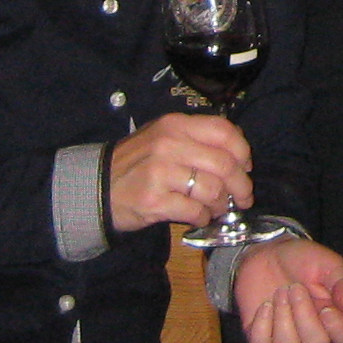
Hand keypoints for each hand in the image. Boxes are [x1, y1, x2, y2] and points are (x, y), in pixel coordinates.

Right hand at [105, 114, 254, 234]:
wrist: (95, 187)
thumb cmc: (136, 162)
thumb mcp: (162, 137)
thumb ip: (196, 140)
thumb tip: (238, 156)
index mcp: (175, 125)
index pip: (224, 131)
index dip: (242, 151)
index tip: (246, 167)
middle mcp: (169, 145)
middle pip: (224, 164)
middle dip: (241, 185)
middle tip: (244, 197)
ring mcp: (160, 173)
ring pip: (212, 190)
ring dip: (222, 204)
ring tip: (219, 208)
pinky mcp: (154, 201)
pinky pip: (194, 211)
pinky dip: (203, 217)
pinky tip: (199, 217)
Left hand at [234, 238, 342, 342]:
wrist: (268, 253)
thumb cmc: (303, 259)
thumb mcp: (328, 263)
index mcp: (335, 316)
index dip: (338, 329)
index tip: (325, 307)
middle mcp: (313, 333)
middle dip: (304, 314)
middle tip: (295, 287)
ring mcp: (286, 339)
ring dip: (283, 318)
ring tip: (280, 293)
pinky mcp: (261, 339)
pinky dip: (261, 326)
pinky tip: (265, 305)